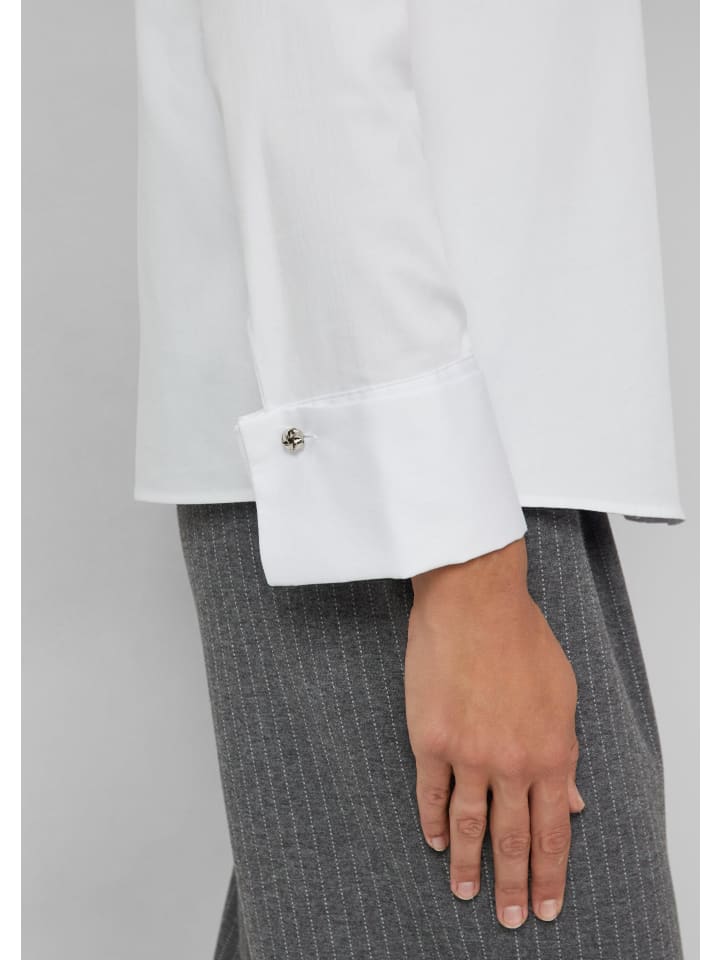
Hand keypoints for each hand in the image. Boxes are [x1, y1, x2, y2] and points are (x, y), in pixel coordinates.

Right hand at [405, 537, 582, 927]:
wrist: (475, 603)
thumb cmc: (523, 638)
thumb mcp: (563, 694)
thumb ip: (566, 752)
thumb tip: (572, 801)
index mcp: (550, 752)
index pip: (553, 831)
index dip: (551, 873)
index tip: (548, 904)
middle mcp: (510, 762)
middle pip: (512, 839)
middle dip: (514, 885)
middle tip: (511, 919)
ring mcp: (467, 753)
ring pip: (467, 825)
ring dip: (467, 866)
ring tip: (467, 894)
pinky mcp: (429, 739)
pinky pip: (429, 794)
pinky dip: (431, 823)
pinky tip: (433, 842)